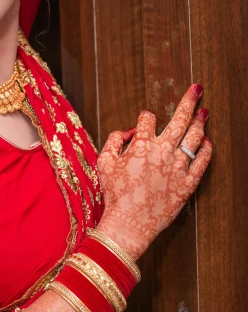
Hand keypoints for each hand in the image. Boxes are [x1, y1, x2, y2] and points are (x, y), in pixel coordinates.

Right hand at [96, 84, 212, 259]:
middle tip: (197, 88)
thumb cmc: (114, 194)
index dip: (145, 118)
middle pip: (179, 119)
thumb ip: (114, 141)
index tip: (145, 121)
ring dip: (200, 122)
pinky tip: (207, 141)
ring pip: (194, 138)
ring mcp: (177, 167)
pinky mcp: (187, 183)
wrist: (128, 223)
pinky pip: (202, 162)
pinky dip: (206, 150)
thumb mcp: (104, 163)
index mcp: (141, 145)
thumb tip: (127, 131)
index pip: (147, 119)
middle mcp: (162, 151)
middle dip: (188, 101)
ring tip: (204, 112)